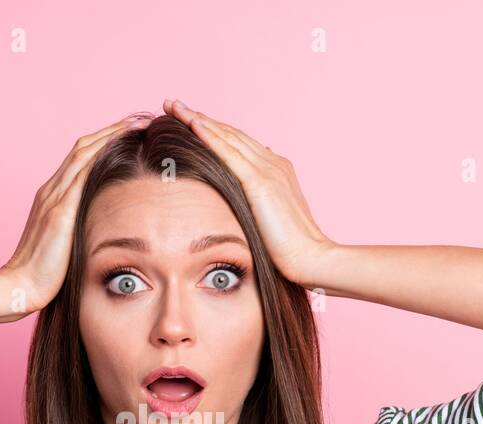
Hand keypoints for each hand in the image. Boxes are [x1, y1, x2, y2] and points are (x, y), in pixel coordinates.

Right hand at [0, 113, 153, 314]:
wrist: (20, 286)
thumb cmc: (43, 274)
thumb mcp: (64, 246)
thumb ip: (80, 230)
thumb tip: (104, 230)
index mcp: (52, 197)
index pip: (80, 158)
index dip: (105, 141)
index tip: (130, 133)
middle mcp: (51, 189)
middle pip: (84, 147)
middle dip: (113, 129)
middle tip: (141, 118)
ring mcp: (53, 197)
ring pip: (84, 152)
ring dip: (112, 134)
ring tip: (139, 123)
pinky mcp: (59, 210)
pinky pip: (82, 172)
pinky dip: (102, 154)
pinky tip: (122, 145)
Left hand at [162, 98, 334, 288]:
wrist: (311, 258)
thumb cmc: (291, 248)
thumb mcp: (272, 218)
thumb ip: (260, 200)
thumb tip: (249, 188)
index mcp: (276, 169)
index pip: (238, 143)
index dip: (212, 130)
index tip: (187, 120)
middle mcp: (273, 162)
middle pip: (230, 133)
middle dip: (199, 117)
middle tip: (172, 105)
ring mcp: (268, 170)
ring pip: (227, 137)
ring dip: (197, 119)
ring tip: (174, 107)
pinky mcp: (260, 183)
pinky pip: (230, 154)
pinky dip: (210, 137)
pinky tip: (192, 124)